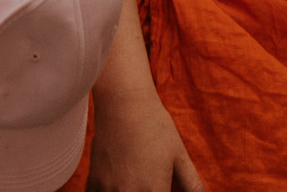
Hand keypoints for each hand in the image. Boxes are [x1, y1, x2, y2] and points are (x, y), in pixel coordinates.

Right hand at [87, 90, 204, 191]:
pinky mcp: (94, 182)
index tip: (164, 190)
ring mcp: (108, 189)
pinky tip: (118, 188)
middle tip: (150, 185)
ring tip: (136, 185)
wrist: (123, 102)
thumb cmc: (155, 126)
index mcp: (154, 190)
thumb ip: (193, 185)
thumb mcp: (179, 156)